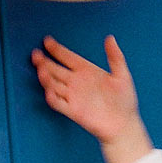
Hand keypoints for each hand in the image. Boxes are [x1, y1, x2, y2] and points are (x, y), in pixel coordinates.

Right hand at [32, 35, 151, 162]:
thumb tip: (110, 38)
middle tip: (36, 54)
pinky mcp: (73, 111)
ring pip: (54, 84)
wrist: (124, 124)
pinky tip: (49, 91)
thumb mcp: (122, 76)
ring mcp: (73, 96)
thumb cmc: (125, 101)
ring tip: (41, 69)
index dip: (57, 49)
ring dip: (46, 77)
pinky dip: (52, 97)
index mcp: (87, 71)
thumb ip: (115, 57)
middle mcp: (77, 82)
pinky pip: (58, 103)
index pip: (68, 57)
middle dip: (44, 62)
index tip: (47, 41)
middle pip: (55, 69)